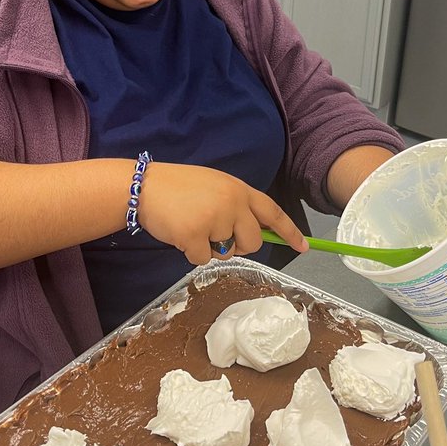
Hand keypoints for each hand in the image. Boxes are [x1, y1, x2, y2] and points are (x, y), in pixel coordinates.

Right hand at [138, 163, 308, 265]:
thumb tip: (254, 232)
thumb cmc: (178, 187)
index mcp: (239, 189)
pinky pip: (203, 260)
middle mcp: (232, 203)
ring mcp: (215, 219)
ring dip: (211, 248)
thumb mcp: (215, 186)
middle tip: (216, 236)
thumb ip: (236, 204)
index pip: (273, 213)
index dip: (289, 231)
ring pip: (227, 252)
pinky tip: (180, 233)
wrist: (143, 185)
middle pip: (254, 241)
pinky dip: (191, 253)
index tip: (303, 247)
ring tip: (192, 226)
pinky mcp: (196, 235)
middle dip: (239, 246)